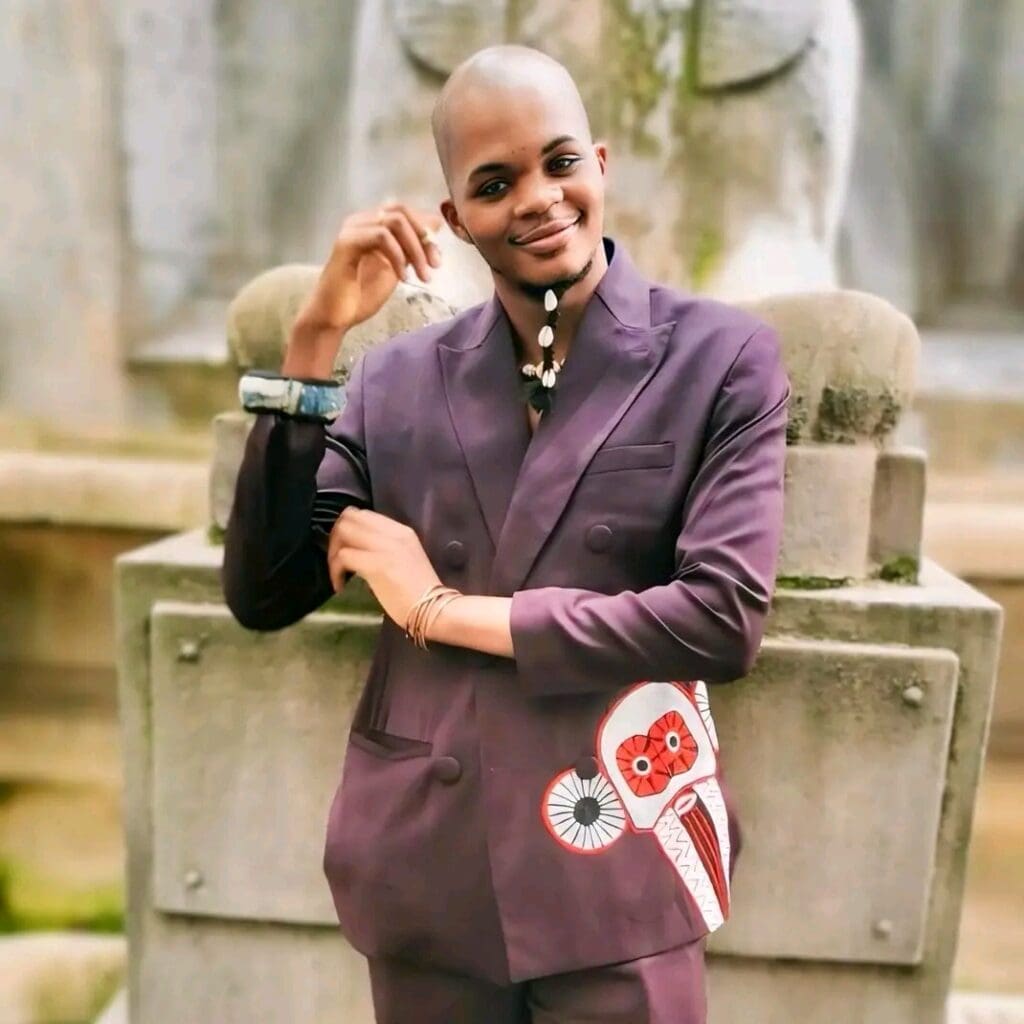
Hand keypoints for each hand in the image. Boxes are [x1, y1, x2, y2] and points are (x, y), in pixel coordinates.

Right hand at [300, 201, 442, 333]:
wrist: (335, 318)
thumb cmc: (361, 295)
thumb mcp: (397, 268)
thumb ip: (412, 247)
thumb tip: (435, 224)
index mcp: (372, 224)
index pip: (405, 212)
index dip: (426, 232)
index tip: (437, 261)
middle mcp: (360, 220)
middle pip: (401, 211)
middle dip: (424, 238)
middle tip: (434, 265)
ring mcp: (352, 229)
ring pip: (394, 221)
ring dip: (415, 249)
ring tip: (422, 275)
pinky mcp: (346, 242)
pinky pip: (381, 236)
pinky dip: (398, 256)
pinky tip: (402, 277)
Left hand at [326, 506, 443, 629]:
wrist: (435, 609)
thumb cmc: (420, 591)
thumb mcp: (405, 558)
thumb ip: (384, 548)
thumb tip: (358, 550)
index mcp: (401, 530)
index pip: (363, 514)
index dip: (346, 528)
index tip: (344, 548)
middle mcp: (393, 533)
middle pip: (349, 517)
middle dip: (335, 537)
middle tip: (336, 559)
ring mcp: (385, 547)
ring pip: (343, 532)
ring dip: (332, 553)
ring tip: (338, 573)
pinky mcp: (377, 565)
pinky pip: (343, 557)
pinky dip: (335, 571)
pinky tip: (340, 586)